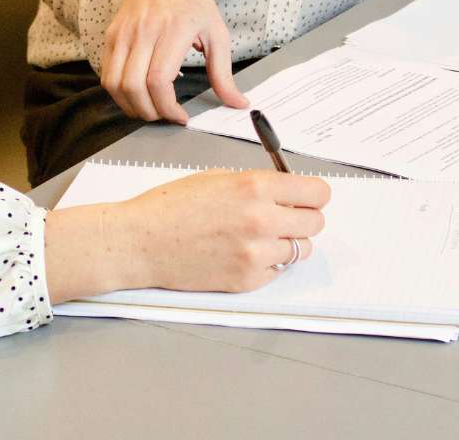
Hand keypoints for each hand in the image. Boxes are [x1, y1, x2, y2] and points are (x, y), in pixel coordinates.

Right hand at [44, 169, 329, 301]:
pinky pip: (278, 271)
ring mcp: (256, 254)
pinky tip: (242, 253)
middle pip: (315, 222)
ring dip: (288, 242)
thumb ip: (258, 184)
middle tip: (285, 217)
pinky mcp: (247, 280)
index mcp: (255, 187)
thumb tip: (289, 191)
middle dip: (303, 218)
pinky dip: (268, 263)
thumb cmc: (171, 207)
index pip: (317, 193)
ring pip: (301, 250)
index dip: (313, 194)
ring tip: (260, 237)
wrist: (140, 241)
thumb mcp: (218, 178)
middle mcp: (262, 220)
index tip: (307, 197)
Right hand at [102, 0, 248, 122]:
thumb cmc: (191, 2)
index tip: (180, 116)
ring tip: (150, 109)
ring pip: (114, 84)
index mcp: (174, 29)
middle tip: (165, 116)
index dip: (167, 107)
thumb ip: (224, 73)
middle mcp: (144, 31)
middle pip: (134, 87)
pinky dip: (119, 93)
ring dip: (130, 106)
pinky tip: (137, 95)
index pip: (159, 80)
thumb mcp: (216, 32)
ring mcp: (123, 33)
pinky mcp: (111, 36)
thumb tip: (237, 103)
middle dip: (149, 112)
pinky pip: (107, 74)